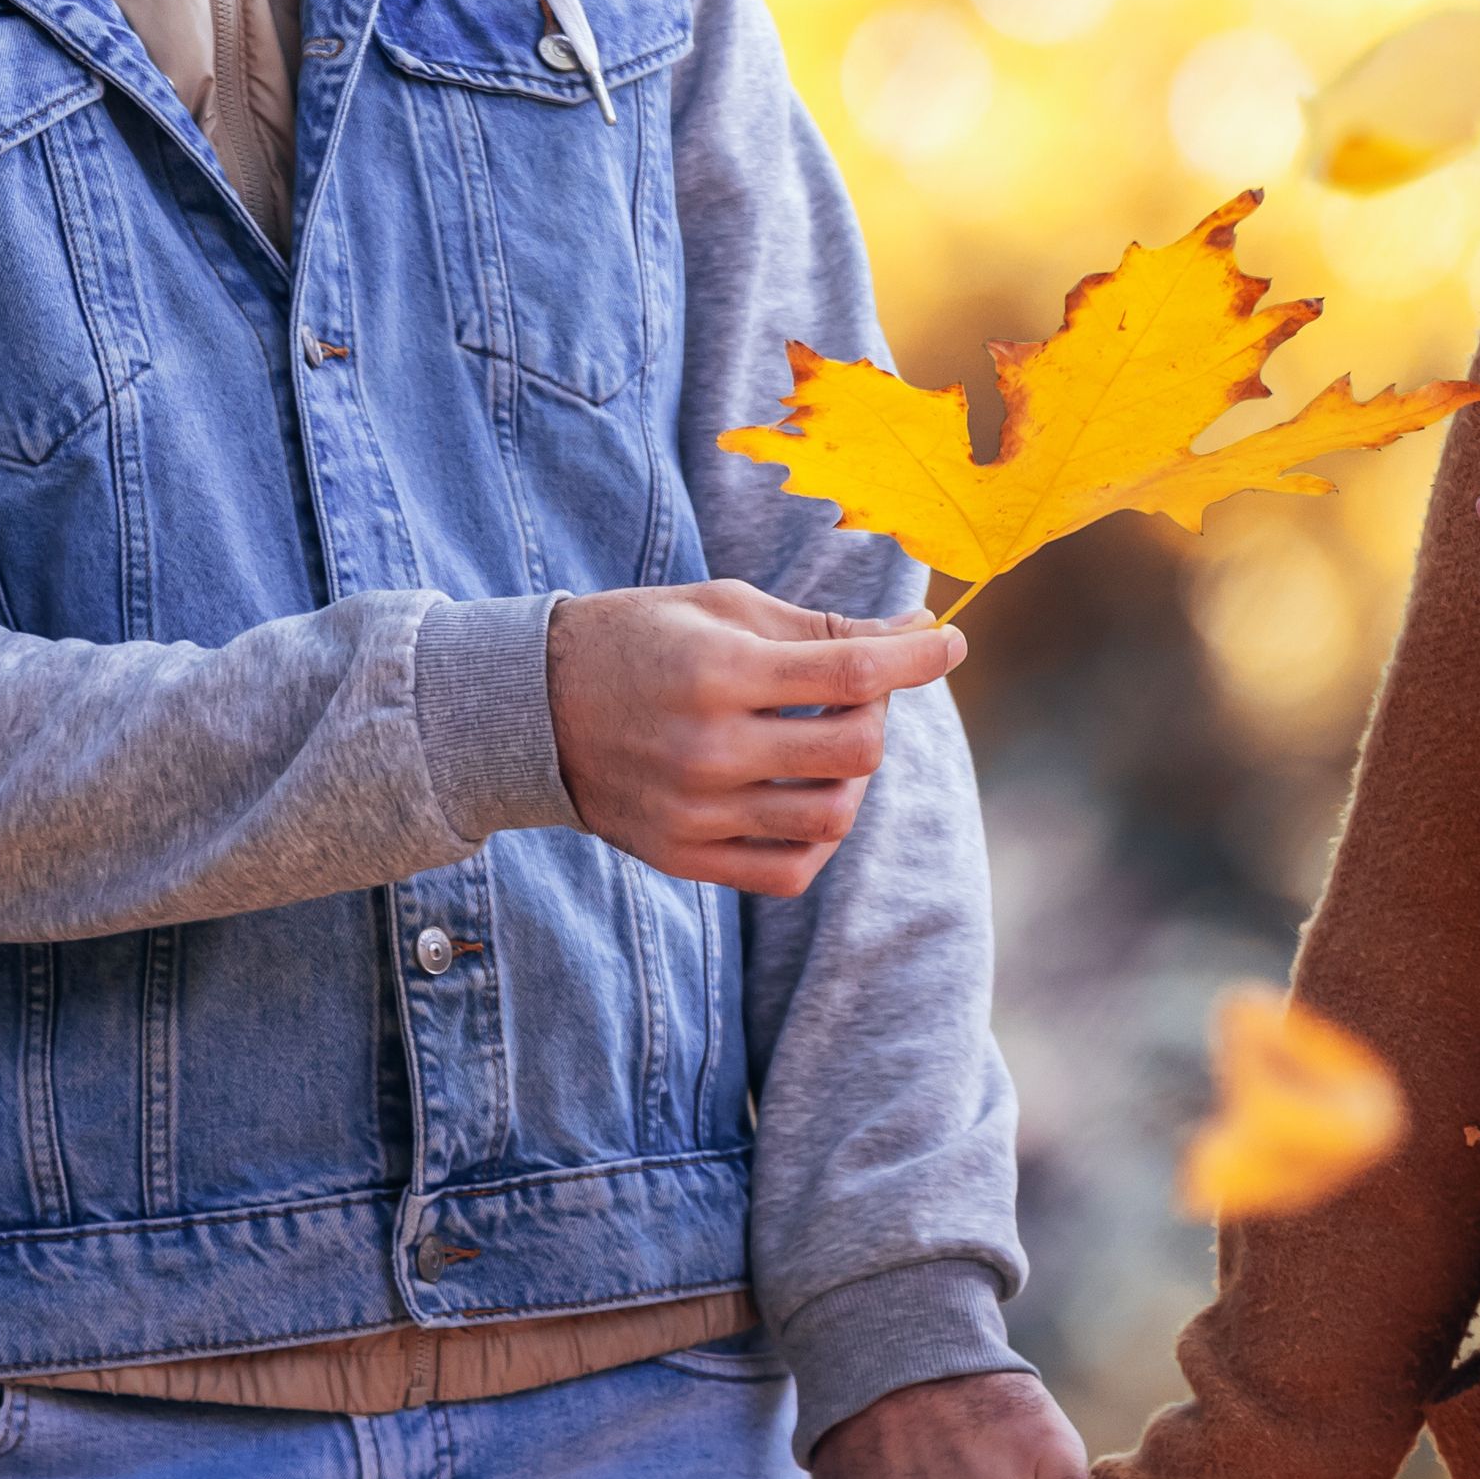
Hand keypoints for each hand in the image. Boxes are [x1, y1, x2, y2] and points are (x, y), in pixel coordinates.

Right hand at [547, 580, 967, 896]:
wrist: (532, 708)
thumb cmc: (641, 639)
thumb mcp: (724, 607)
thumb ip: (821, 628)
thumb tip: (918, 629)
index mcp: (720, 670)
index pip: (854, 674)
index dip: (918, 656)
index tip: (947, 642)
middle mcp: (711, 747)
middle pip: (857, 750)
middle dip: (879, 716)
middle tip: (857, 695)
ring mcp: (697, 811)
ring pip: (835, 816)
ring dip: (853, 778)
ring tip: (827, 747)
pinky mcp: (685, 856)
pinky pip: (790, 871)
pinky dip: (819, 838)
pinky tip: (804, 799)